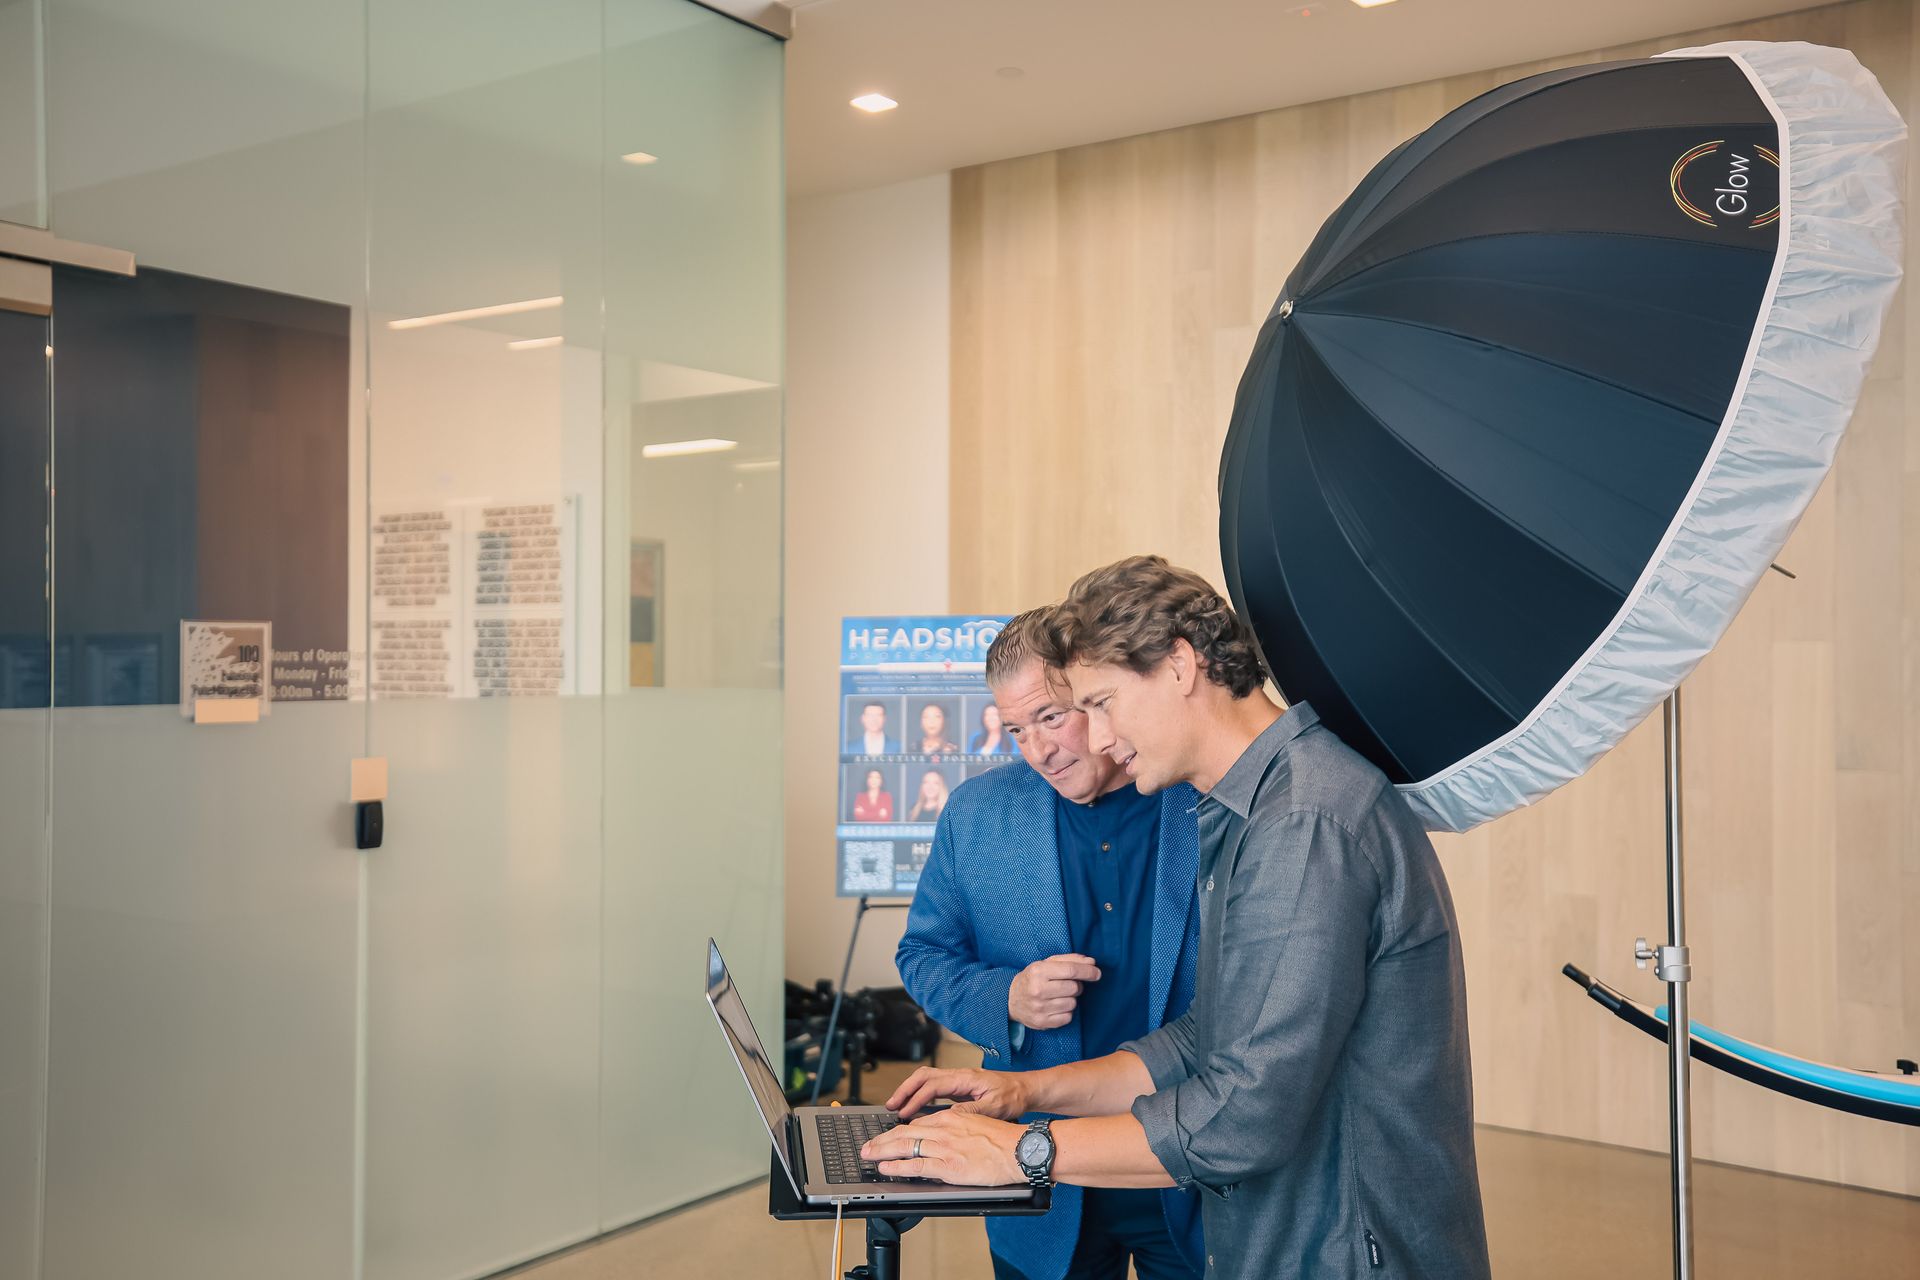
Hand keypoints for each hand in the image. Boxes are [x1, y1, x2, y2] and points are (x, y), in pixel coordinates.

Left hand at [862, 1109, 1024, 1185]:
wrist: (1020, 1149)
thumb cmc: (1004, 1141)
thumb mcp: (975, 1125)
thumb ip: (955, 1130)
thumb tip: (941, 1139)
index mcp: (951, 1118)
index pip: (916, 1123)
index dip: (897, 1131)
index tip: (887, 1136)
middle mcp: (944, 1129)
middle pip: (904, 1132)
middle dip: (882, 1139)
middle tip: (867, 1146)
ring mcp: (945, 1147)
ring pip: (905, 1146)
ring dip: (882, 1151)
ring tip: (869, 1156)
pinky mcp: (949, 1166)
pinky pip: (915, 1165)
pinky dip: (897, 1166)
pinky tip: (886, 1167)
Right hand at [885, 1065, 1033, 1119]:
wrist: (1026, 1089)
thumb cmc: (1014, 1096)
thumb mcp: (995, 1107)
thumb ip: (971, 1111)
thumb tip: (948, 1116)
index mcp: (965, 1079)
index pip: (932, 1086)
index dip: (915, 1099)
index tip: (903, 1113)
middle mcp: (959, 1076)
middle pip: (923, 1077)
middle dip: (904, 1090)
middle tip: (890, 1106)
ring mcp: (959, 1080)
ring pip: (927, 1079)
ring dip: (910, 1091)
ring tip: (897, 1107)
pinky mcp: (960, 1087)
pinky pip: (934, 1087)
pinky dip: (920, 1094)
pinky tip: (915, 1107)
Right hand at [1009, 953, 1100, 1030]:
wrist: (1010, 1000)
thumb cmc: (1032, 979)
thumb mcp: (1045, 964)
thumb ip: (1069, 960)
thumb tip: (1092, 963)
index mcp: (1038, 971)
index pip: (1071, 970)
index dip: (1088, 971)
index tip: (1097, 973)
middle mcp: (1038, 990)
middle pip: (1074, 988)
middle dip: (1076, 985)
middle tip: (1066, 985)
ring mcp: (1040, 1008)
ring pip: (1073, 1003)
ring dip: (1070, 999)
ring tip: (1058, 996)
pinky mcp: (1042, 1022)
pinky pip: (1068, 1017)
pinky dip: (1066, 1012)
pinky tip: (1056, 1007)